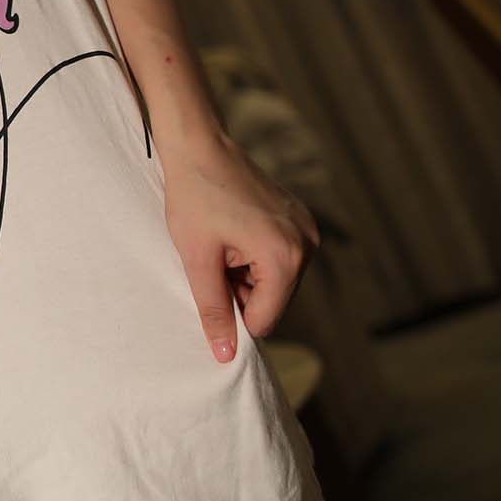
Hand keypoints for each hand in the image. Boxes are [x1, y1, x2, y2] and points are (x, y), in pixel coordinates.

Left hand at [161, 131, 319, 361]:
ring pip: (276, 281)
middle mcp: (307, 244)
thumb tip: (224, 355)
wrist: (199, 145)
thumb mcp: (197, 260)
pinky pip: (280, 258)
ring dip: (245, 276)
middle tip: (212, 261)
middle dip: (241, 293)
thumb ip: (213, 310)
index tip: (209, 289)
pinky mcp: (299, 219)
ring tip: (221, 245)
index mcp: (285, 257)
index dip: (233, 316)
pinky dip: (254, 258)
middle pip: (274, 301)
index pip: (265, 319)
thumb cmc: (194, 198)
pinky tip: (232, 234)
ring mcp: (307, 229)